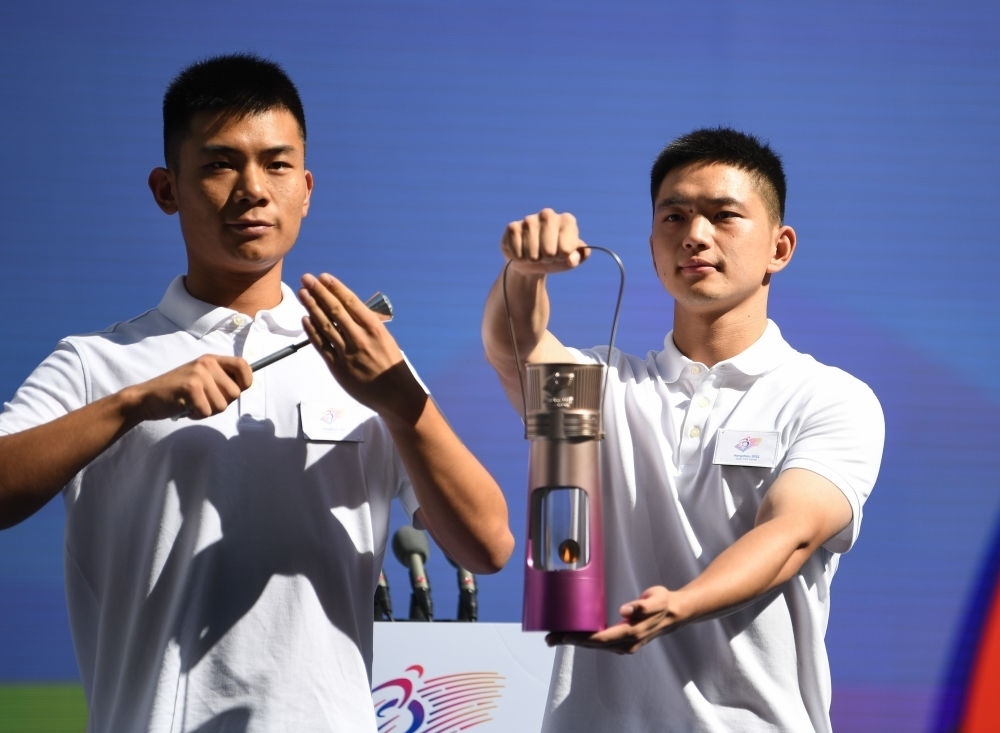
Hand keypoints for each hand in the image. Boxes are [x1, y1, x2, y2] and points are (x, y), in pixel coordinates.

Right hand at [129, 354, 252, 420]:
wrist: (146, 398)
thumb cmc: (177, 392)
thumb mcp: (201, 378)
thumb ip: (221, 380)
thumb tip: (244, 386)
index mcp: (211, 360)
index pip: (243, 365)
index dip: (245, 381)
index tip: (235, 391)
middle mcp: (206, 364)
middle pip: (235, 393)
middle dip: (221, 404)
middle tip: (203, 402)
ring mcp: (198, 375)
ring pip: (222, 405)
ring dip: (208, 411)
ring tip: (193, 404)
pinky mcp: (190, 388)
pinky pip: (207, 411)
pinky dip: (197, 415)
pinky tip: (186, 408)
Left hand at [298, 273, 423, 421]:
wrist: (397, 395)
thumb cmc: (392, 366)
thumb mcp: (386, 340)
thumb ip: (368, 326)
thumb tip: (350, 311)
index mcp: (374, 328)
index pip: (351, 302)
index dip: (335, 288)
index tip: (324, 277)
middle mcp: (360, 338)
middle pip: (334, 310)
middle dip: (318, 292)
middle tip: (307, 278)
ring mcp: (347, 353)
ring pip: (324, 325)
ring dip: (311, 307)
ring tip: (302, 293)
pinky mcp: (338, 367)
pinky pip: (321, 345)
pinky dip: (312, 331)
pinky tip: (305, 319)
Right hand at [501, 208, 590, 274]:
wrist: (533, 261)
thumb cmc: (556, 258)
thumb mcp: (571, 259)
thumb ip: (579, 257)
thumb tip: (571, 259)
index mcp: (567, 220)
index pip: (566, 250)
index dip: (563, 257)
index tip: (561, 253)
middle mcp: (548, 214)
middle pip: (549, 252)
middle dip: (548, 259)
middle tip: (547, 255)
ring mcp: (529, 219)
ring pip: (532, 254)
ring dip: (533, 260)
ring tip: (535, 254)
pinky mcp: (513, 227)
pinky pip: (517, 253)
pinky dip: (520, 259)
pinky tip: (522, 252)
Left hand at [545, 586, 682, 654]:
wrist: (674, 613)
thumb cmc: (663, 603)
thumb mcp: (656, 599)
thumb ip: (642, 605)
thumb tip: (624, 611)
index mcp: (632, 633)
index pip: (602, 639)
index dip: (582, 638)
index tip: (564, 635)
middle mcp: (626, 642)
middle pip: (594, 645)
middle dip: (571, 642)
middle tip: (549, 637)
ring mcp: (624, 644)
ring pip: (595, 646)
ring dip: (575, 642)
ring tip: (554, 637)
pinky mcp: (622, 641)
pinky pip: (599, 643)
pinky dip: (584, 640)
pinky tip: (572, 635)